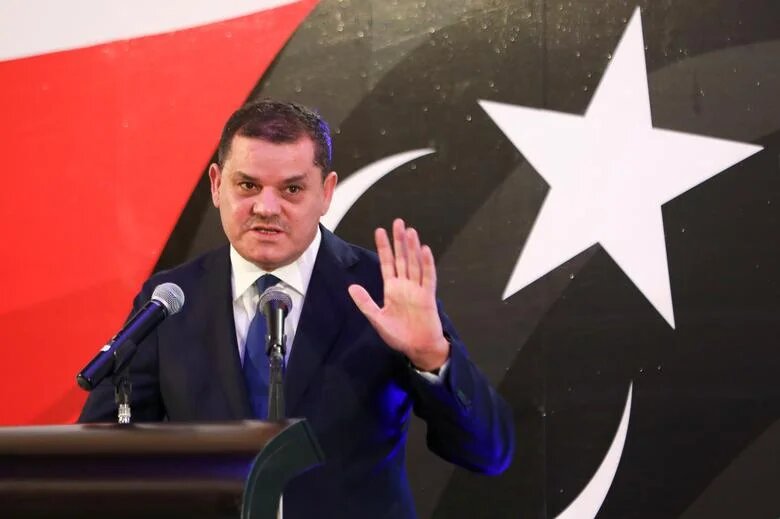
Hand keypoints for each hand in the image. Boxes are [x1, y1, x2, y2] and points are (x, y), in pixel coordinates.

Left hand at [348, 218, 449, 371]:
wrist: (417, 347)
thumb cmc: (398, 335)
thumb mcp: (377, 319)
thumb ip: (365, 303)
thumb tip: (351, 287)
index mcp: (392, 289)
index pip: (387, 263)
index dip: (384, 247)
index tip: (380, 231)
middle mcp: (405, 285)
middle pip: (402, 258)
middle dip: (399, 240)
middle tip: (398, 222)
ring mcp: (418, 289)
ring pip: (415, 263)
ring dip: (412, 248)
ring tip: (410, 231)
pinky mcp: (428, 296)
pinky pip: (428, 277)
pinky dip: (427, 264)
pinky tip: (424, 250)